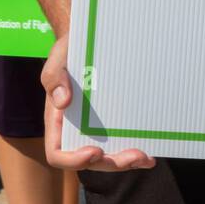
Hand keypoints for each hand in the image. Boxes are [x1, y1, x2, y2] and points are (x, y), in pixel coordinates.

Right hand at [41, 33, 155, 172]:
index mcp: (57, 122)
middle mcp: (76, 131)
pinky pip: (120, 144)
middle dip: (111, 163)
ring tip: (145, 157)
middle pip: (89, 161)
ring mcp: (94, 129)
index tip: (95, 151)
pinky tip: (149, 156)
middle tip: (133, 156)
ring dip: (126, 162)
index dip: (74, 160)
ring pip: (107, 157)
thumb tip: (62, 101)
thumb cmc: (70, 50)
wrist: (91, 40)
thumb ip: (54, 76)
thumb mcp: (59, 57)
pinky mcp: (112, 123)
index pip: (58, 153)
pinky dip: (134, 154)